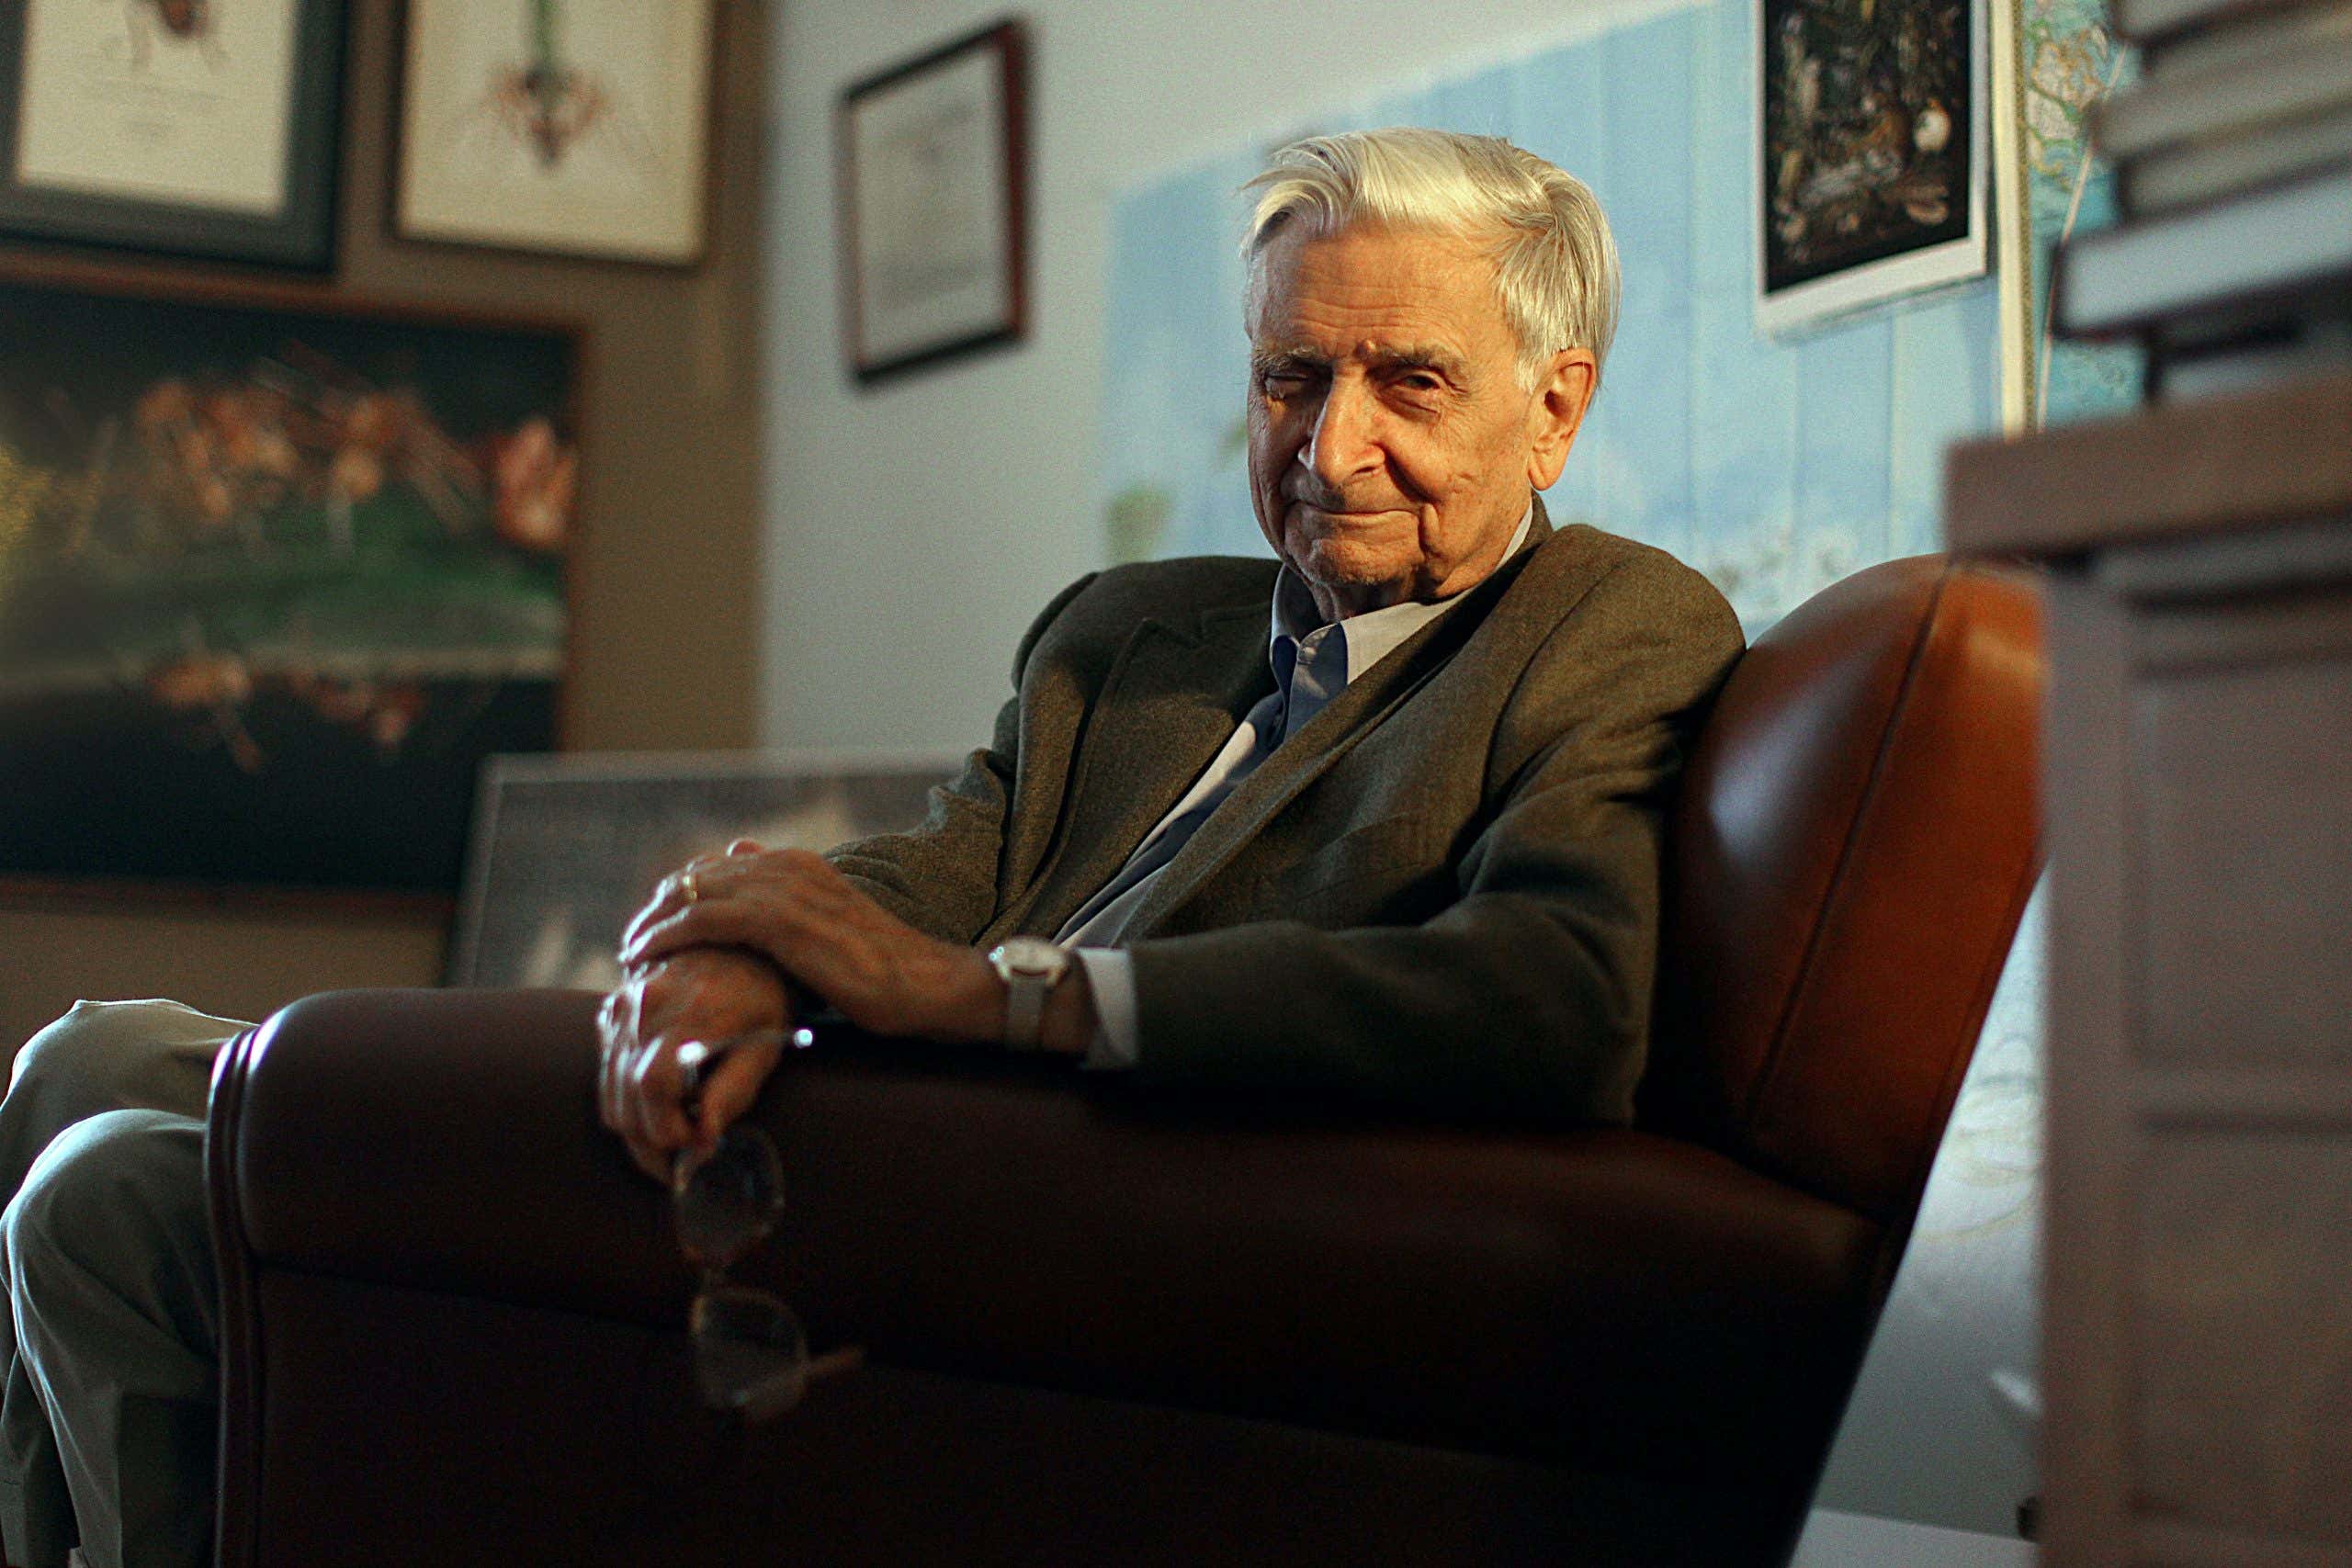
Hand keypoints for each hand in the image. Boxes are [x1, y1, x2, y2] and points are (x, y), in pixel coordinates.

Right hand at [597, 945, 789, 1181]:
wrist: (739, 942)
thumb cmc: (764, 998)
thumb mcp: (766, 1045)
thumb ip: (733, 1092)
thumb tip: (703, 1141)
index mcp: (688, 1012)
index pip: (653, 1086)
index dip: (667, 1130)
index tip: (694, 1150)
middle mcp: (645, 1006)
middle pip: (624, 1096)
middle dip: (649, 1143)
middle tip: (679, 1165)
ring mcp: (624, 1005)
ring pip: (609, 1090)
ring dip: (635, 1126)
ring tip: (671, 1139)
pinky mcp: (614, 1008)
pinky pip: (606, 1069)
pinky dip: (625, 1098)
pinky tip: (660, 1105)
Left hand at [620, 845, 1004, 1043]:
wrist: (927, 984)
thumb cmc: (886, 974)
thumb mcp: (832, 936)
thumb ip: (794, 923)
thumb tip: (756, 930)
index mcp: (801, 865)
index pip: (718, 868)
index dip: (681, 896)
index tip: (657, 929)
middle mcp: (789, 867)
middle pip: (698, 875)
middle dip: (658, 907)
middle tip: (632, 942)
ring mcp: (785, 889)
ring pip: (693, 892)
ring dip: (653, 921)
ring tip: (629, 952)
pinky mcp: (781, 921)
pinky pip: (705, 918)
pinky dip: (667, 935)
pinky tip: (645, 956)